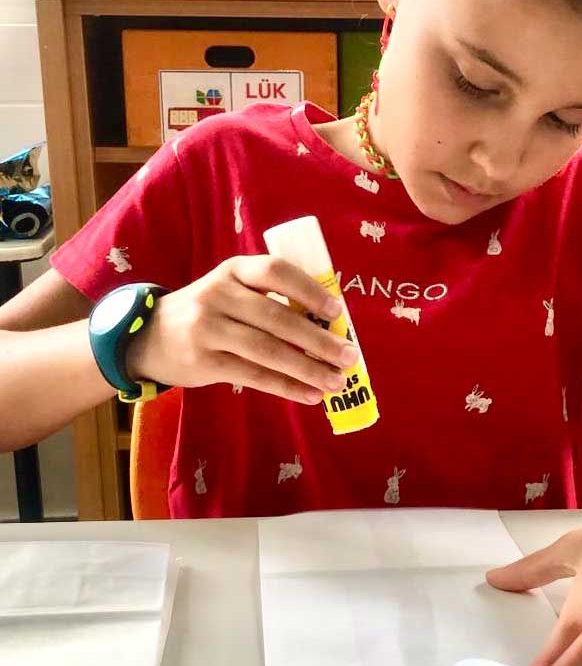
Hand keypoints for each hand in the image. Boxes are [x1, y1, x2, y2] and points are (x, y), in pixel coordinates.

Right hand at [127, 255, 356, 401]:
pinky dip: (286, 387)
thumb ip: (269, 299)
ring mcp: (208, 329)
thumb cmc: (208, 311)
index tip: (336, 311)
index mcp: (233, 270)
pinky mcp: (205, 362)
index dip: (308, 290)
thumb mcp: (231, 290)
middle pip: (276, 318)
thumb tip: (329, 325)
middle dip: (318, 340)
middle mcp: (218, 295)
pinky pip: (253, 376)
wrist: (147, 337)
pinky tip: (311, 394)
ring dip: (308, 368)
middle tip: (350, 356)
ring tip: (337, 382)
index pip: (275, 271)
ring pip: (267, 351)